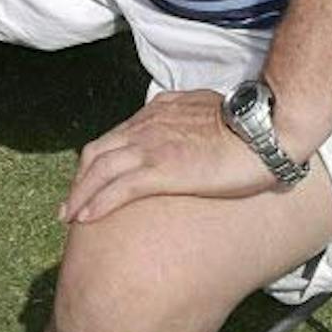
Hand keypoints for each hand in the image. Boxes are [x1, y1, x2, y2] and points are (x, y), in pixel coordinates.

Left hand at [59, 91, 280, 223]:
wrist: (262, 131)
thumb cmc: (246, 128)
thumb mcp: (207, 112)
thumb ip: (187, 120)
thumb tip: (188, 133)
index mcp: (157, 112)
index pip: (115, 137)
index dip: (98, 162)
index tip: (90, 182)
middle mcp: (146, 126)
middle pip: (97, 153)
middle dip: (80, 180)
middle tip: (70, 204)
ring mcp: (151, 147)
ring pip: (100, 170)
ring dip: (79, 195)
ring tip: (68, 217)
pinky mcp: (161, 170)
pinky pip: (118, 188)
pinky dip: (97, 202)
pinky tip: (85, 218)